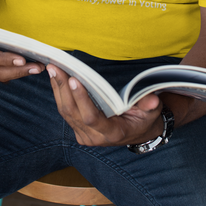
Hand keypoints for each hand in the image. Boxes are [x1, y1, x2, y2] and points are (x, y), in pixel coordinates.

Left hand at [47, 64, 163, 146]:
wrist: (138, 132)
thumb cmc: (144, 119)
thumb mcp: (151, 112)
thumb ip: (149, 106)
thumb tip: (152, 100)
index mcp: (112, 133)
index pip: (92, 118)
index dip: (82, 99)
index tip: (75, 80)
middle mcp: (95, 137)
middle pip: (73, 113)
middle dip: (63, 88)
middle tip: (56, 68)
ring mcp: (85, 135)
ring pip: (66, 112)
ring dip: (58, 89)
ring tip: (53, 69)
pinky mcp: (78, 129)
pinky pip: (66, 112)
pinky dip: (59, 94)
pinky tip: (56, 78)